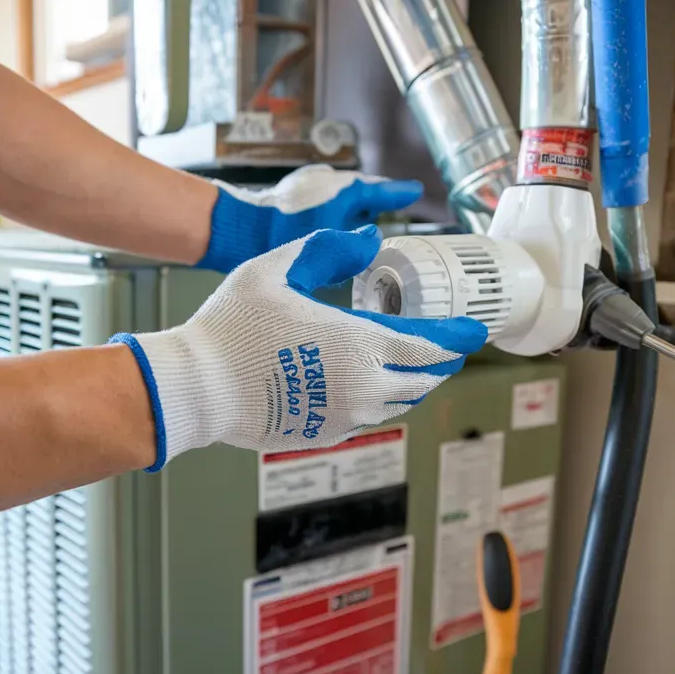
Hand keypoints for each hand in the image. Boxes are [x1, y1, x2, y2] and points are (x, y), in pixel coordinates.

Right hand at [112, 226, 486, 469]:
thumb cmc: (233, 326)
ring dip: (416, 382)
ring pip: (402, 403)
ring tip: (417, 364)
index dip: (459, 336)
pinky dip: (382, 400)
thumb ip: (327, 251)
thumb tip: (368, 241)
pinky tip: (371, 383)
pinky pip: (370, 418)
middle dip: (444, 361)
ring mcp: (346, 415)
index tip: (475, 329)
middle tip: (451, 345)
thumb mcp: (277, 268)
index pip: (432, 345)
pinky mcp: (326, 433)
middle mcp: (363, 386)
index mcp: (360, 344)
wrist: (199, 387)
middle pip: (426, 379)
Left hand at [196, 165, 422, 272]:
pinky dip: (334, 211)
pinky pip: (323, 202)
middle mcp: (326, 183)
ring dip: (355, 205)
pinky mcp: (291, 199)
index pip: (379, 190)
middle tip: (394, 202)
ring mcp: (307, 189)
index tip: (414, 191)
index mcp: (341, 189)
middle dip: (377, 197)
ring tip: (367, 218)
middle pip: (361, 190)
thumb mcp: (327, 241)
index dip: (398, 193)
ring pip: (341, 196)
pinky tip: (332, 228)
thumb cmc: (280, 233)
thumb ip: (354, 242)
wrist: (238, 228)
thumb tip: (372, 237)